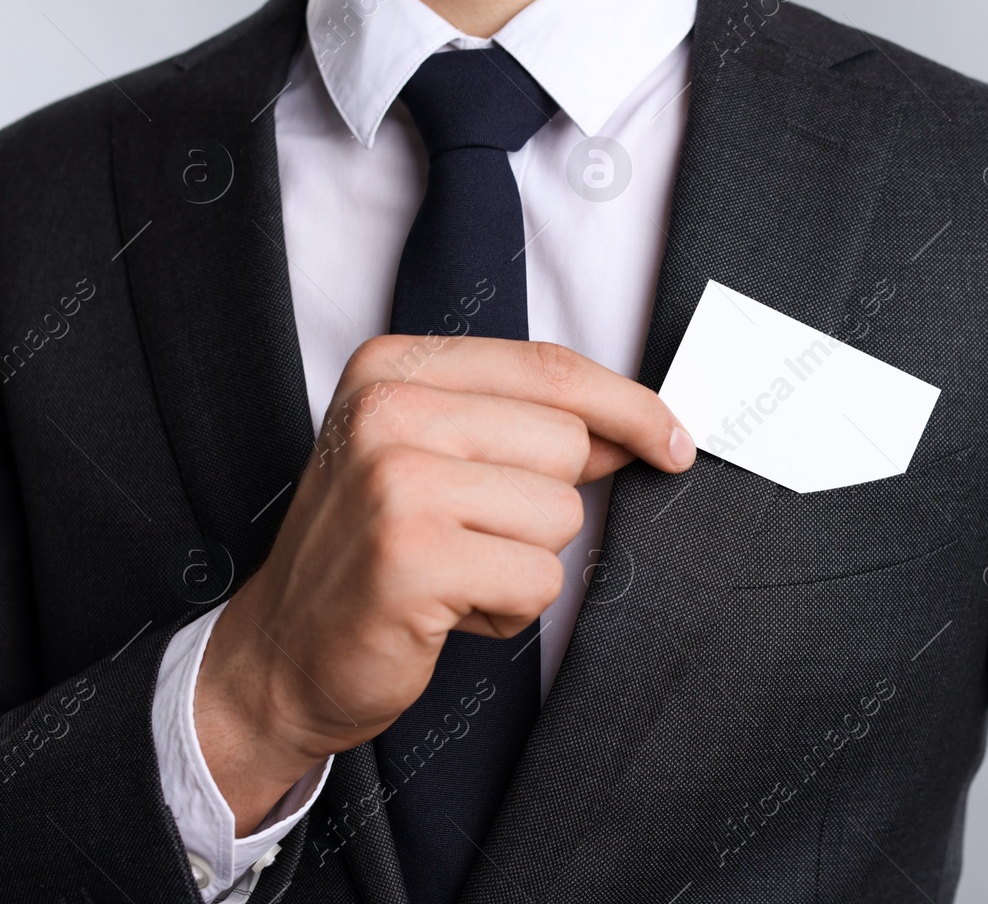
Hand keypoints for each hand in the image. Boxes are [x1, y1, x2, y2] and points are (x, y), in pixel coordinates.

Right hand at [193, 336, 695, 833]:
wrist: (280, 653)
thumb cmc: (375, 553)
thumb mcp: (439, 459)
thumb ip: (529, 428)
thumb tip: (643, 426)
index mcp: (394, 367)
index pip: (550, 369)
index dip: (629, 406)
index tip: (674, 440)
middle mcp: (387, 409)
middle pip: (567, 443)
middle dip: (545, 505)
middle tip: (473, 534)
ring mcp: (394, 479)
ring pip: (559, 514)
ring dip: (524, 561)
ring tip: (455, 570)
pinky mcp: (411, 554)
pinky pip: (537, 578)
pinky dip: (508, 608)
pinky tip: (448, 608)